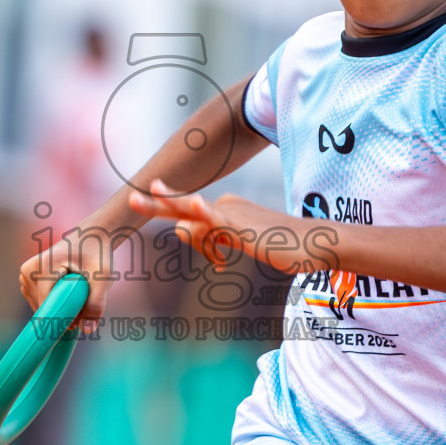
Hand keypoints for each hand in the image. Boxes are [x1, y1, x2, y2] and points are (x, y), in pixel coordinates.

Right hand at [18, 225, 131, 328]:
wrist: (91, 235)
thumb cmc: (98, 254)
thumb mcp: (103, 278)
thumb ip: (96, 304)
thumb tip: (86, 330)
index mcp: (43, 266)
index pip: (47, 305)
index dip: (63, 319)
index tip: (79, 324)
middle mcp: (29, 271)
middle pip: (43, 308)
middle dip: (63, 314)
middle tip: (83, 305)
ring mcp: (25, 275)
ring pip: (40, 308)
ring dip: (59, 308)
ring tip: (76, 295)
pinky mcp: (27, 280)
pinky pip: (39, 302)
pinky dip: (54, 303)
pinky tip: (66, 293)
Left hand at [128, 180, 336, 274]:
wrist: (315, 245)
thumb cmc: (283, 246)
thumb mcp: (240, 243)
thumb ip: (211, 238)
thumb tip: (178, 230)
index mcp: (226, 209)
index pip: (192, 218)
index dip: (184, 232)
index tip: (152, 211)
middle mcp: (226, 207)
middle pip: (185, 206)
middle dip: (156, 203)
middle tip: (130, 198)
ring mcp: (234, 216)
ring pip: (193, 215)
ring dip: (166, 207)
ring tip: (136, 200)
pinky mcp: (244, 228)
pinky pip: (218, 221)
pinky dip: (202, 215)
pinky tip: (191, 209)